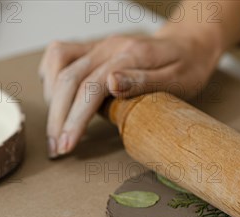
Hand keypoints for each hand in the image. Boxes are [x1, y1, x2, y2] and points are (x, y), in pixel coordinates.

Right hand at [38, 33, 221, 157]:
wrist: (188, 45)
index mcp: (130, 55)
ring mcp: (100, 45)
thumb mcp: (177, 79)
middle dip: (57, 117)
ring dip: (51, 98)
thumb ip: (143, 81)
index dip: (75, 118)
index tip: (66, 145)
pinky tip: (56, 100)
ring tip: (56, 129)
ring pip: (58, 63)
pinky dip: (51, 76)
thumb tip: (111, 84)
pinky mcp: (93, 48)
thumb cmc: (186, 67)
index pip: (91, 87)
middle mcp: (110, 46)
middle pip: (68, 78)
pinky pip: (60, 54)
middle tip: (56, 148)